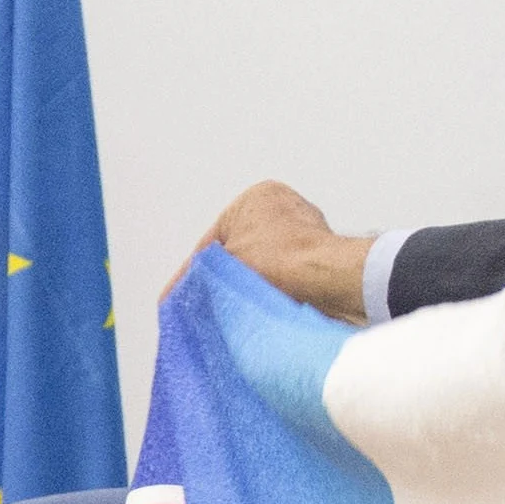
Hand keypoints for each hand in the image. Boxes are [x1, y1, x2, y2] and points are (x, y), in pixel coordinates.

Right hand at [199, 181, 373, 323]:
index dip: (192, 272)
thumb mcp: (225, 263)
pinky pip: (287, 276)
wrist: (327, 280)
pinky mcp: (322, 257)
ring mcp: (307, 231)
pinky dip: (275, 290)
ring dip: (251, 285)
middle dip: (225, 276)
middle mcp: (285, 207)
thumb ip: (204, 271)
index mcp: (258, 196)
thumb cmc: (277, 262)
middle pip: (240, 250)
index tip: (177, 294)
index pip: (214, 240)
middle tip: (207, 303)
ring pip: (264, 265)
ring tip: (238, 307)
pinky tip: (265, 306)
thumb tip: (191, 287)